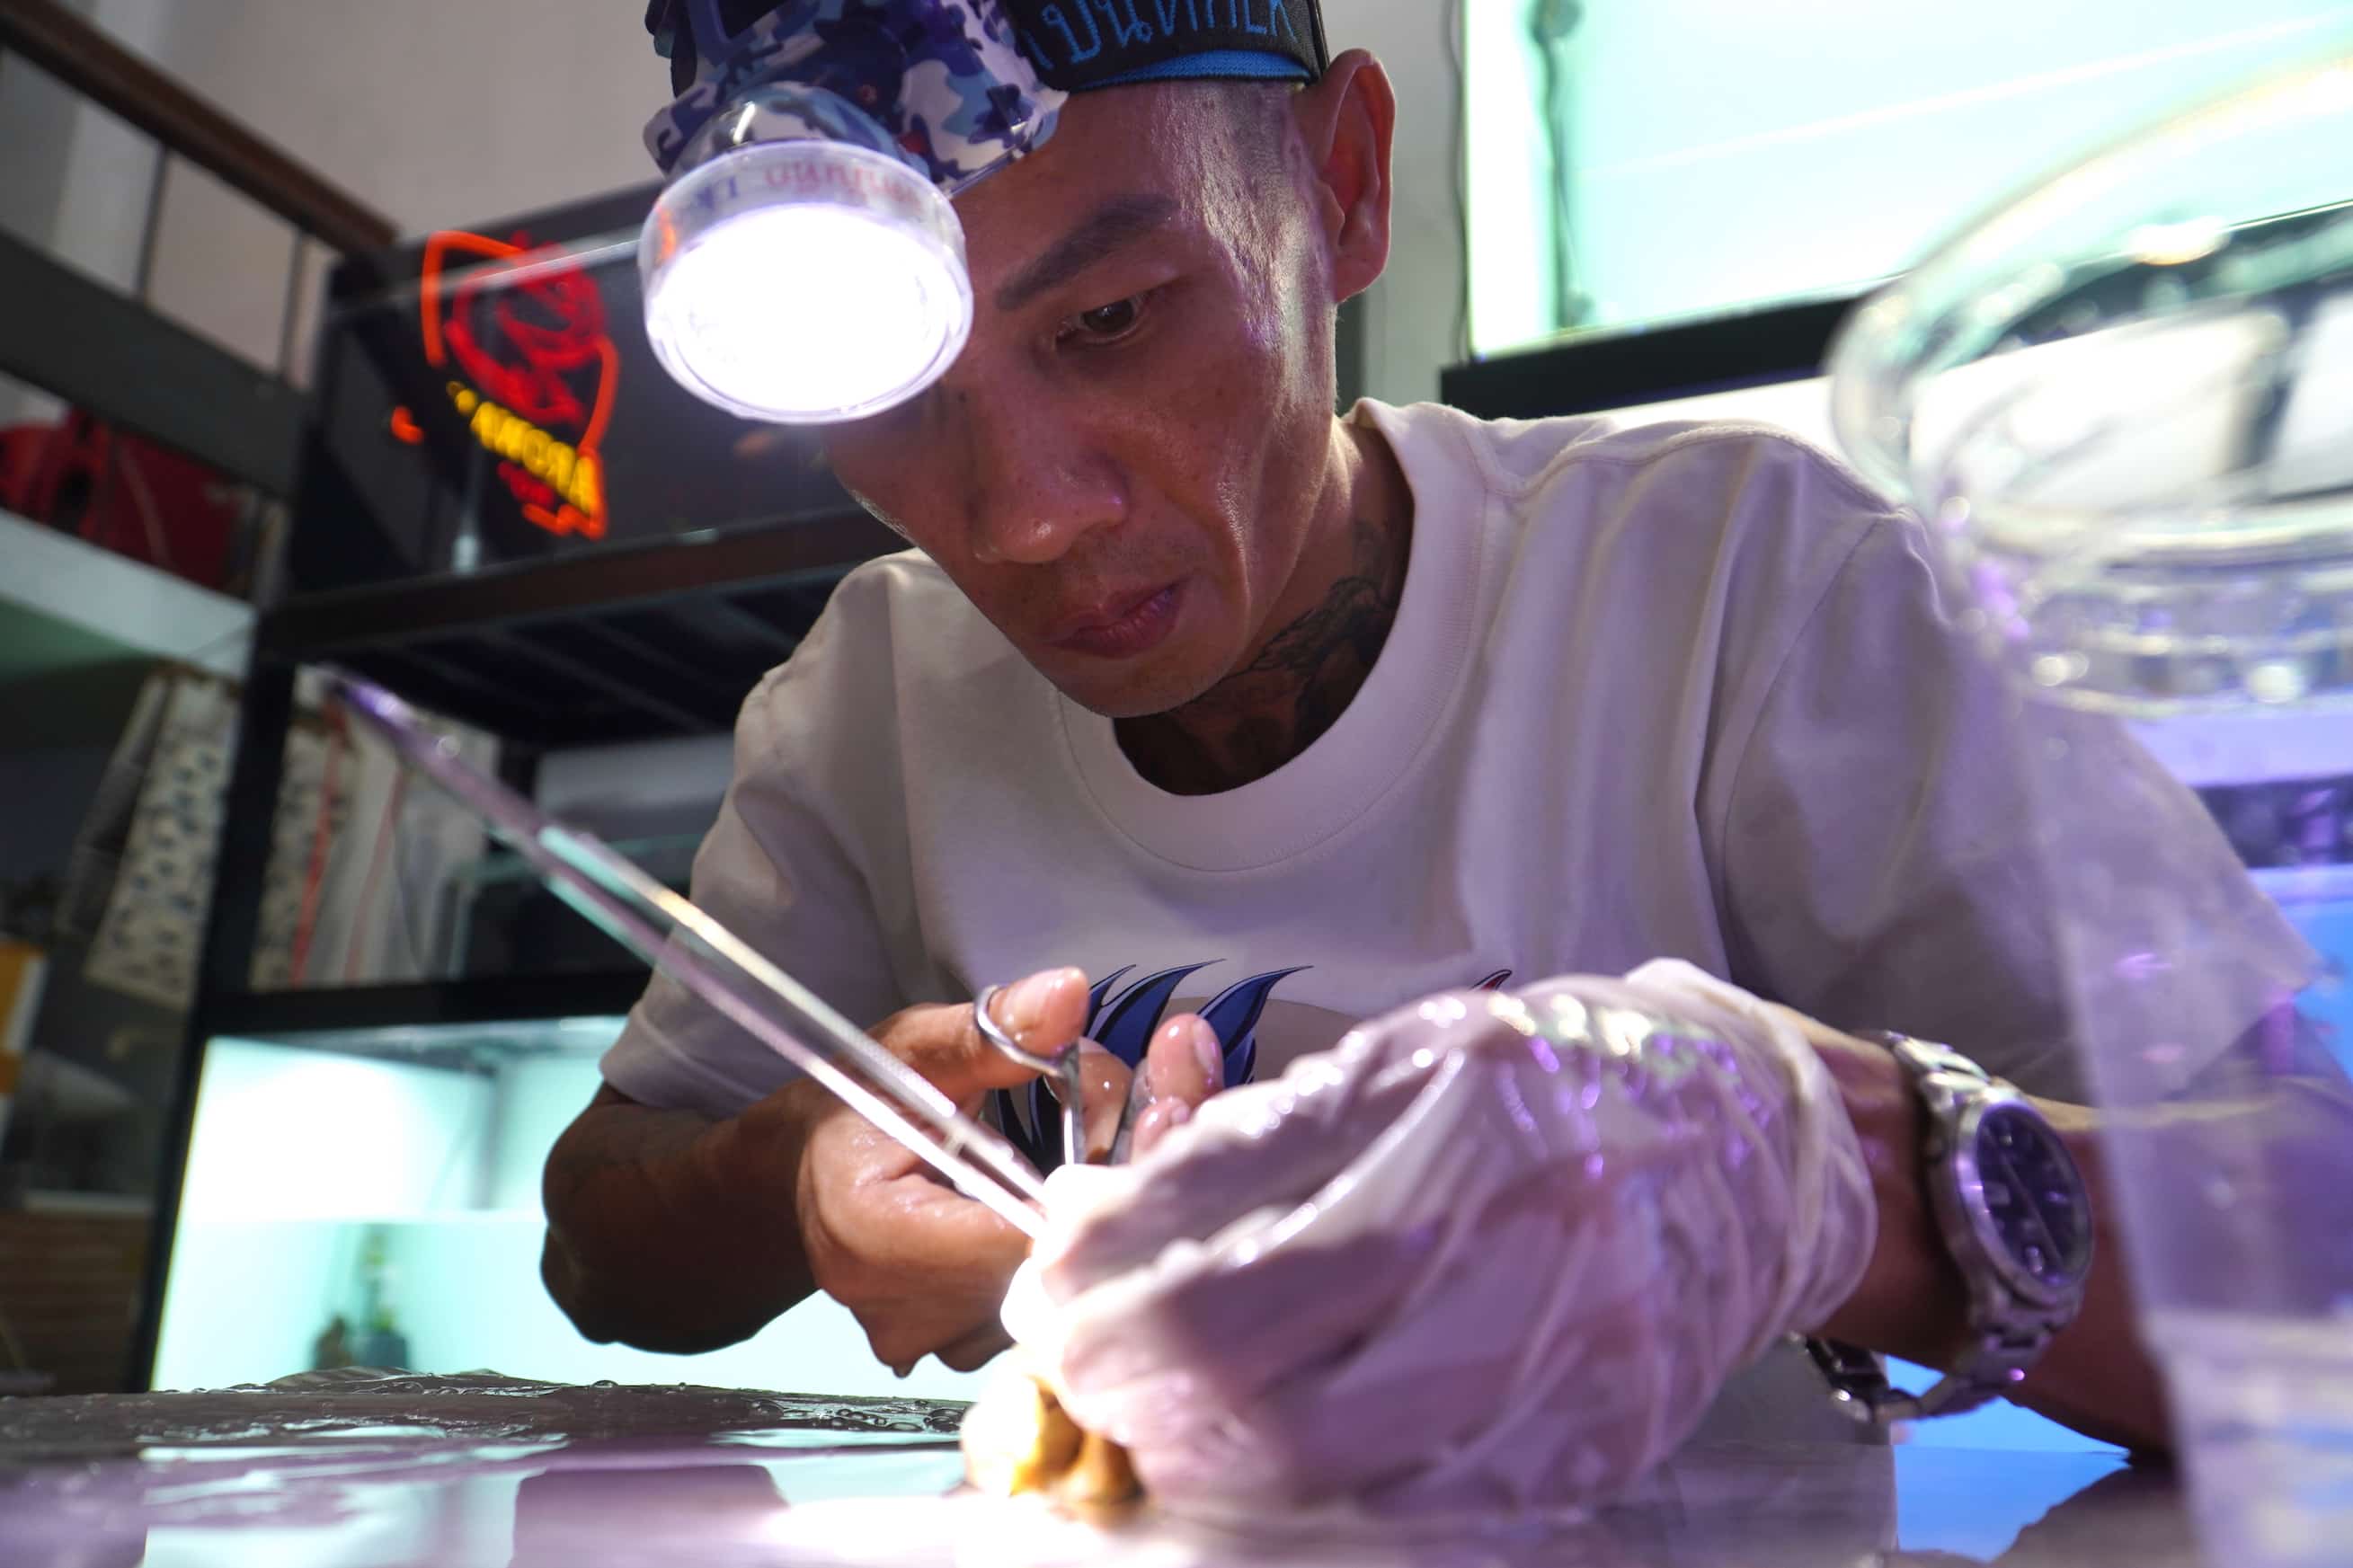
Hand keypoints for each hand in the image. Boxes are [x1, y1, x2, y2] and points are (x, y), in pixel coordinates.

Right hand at [756, 967, 1222, 1375]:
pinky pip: (1059, 1303)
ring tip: (1151, 1120)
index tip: (1160, 1105)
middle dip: (1135, 1175)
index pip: (1024, 1236)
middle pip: (1065, 1266)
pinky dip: (1093, 1241)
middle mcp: (911, 1314)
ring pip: (1075, 1289)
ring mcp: (943, 1346)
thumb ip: (989, 1033)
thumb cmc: (853, 1112)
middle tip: (1178, 1092)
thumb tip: (1068, 995)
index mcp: (878, 1237)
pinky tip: (1118, 1176)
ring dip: (1121, 1207)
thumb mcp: (909, 1050)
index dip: (1105, 1175)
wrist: (799, 1184)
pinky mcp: (972, 1352)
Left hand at [1009, 961, 1877, 1513]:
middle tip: (1081, 1378)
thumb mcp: (1404, 1062)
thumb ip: (1259, 1145)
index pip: (1217, 1216)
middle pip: (1252, 1360)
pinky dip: (1316, 1500)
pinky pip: (1418, 1505)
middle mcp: (1512, 1219)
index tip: (1050, 1297)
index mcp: (1449, 1098)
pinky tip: (1268, 1466)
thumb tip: (1102, 1225)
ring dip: (1205, 1457)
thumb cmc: (1561, 1085)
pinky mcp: (1597, 1432)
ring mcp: (1565, 1340)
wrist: (1751, 1142)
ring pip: (1322, 1460)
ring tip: (1160, 1427)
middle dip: (1130, 1385)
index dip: (1101, 1278)